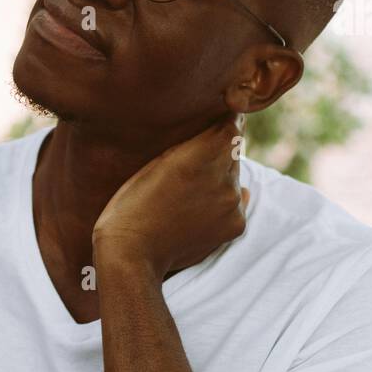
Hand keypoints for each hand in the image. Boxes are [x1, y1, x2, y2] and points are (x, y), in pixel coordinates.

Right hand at [93, 114, 249, 275]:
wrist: (133, 253)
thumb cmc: (133, 202)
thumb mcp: (156, 162)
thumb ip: (195, 144)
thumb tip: (234, 131)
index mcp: (198, 156)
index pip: (232, 123)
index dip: (225, 118)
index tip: (216, 118)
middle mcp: (222, 178)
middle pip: (233, 149)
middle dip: (218, 150)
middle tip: (188, 166)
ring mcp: (233, 203)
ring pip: (234, 175)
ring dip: (219, 177)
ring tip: (188, 193)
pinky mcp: (237, 224)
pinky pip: (238, 200)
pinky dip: (223, 201)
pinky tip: (197, 210)